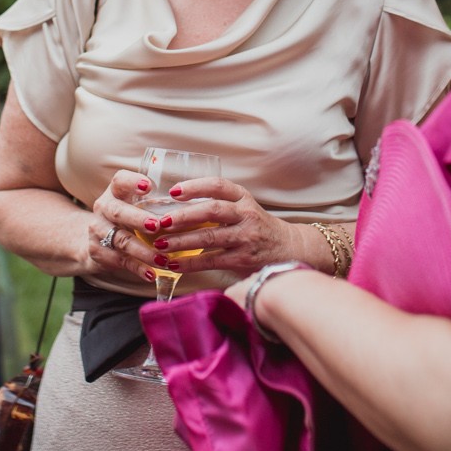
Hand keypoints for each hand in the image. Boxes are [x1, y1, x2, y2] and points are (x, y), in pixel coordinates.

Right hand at [84, 170, 159, 281]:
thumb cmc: (127, 218)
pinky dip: (137, 268)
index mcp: (115, 192)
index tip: (148, 186)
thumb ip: (156, 203)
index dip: (132, 182)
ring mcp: (98, 230)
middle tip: (157, 225)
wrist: (95, 240)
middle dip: (138, 218)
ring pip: (121, 240)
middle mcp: (104, 208)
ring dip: (143, 251)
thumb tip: (198, 208)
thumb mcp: (135, 205)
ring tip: (163, 258)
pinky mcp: (98, 251)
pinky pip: (119, 260)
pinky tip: (151, 274)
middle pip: (118, 211)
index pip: (120, 181)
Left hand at [134, 177, 302, 276]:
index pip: (218, 186)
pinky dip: (191, 263)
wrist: (289, 247)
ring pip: (209, 237)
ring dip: (181, 241)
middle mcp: (246, 214)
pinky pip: (212, 261)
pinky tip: (175, 264)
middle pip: (211, 210)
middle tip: (161, 222)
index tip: (173, 192)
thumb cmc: (258, 226)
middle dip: (182, 216)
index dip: (194, 187)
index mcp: (243, 198)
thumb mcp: (244, 208)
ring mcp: (246, 237)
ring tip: (161, 244)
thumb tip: (175, 207)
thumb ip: (219, 205)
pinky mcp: (244, 258)